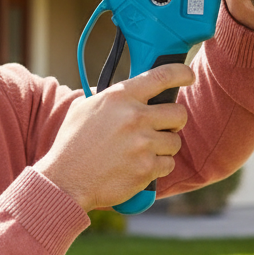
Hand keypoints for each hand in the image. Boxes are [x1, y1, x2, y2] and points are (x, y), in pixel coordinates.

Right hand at [36, 64, 194, 211]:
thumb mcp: (85, 108)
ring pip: (175, 141)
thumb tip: (131, 89)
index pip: (162, 76)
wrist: (65, 181)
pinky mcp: (146, 168)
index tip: (187, 76)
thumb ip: (110, 97)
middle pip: (178, 113)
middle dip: (174, 121)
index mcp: (120, 97)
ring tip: (142, 151)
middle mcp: (134, 117)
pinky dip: (158, 167)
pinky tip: (138, 167)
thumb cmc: (72, 143)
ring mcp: (142, 144)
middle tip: (163, 127)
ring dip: (164, 147)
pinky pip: (168, 164)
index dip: (181, 73)